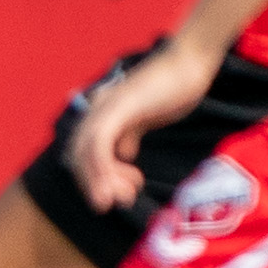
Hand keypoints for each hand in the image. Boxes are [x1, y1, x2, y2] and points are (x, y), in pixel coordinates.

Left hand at [67, 40, 216, 210]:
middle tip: (117, 202)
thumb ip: (130, 133)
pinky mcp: (119, 107)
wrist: (191, 64)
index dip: (93, 178)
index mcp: (101, 112)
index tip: (116, 195)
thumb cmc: (173, 88)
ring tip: (121, 200)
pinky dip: (103, 167)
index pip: (83, 152)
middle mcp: (97, 109)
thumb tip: (122, 153)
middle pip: (77, 156)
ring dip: (99, 182)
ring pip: (85, 152)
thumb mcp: (147, 117)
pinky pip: (100, 143)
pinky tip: (118, 185)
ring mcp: (106, 107)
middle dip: (93, 185)